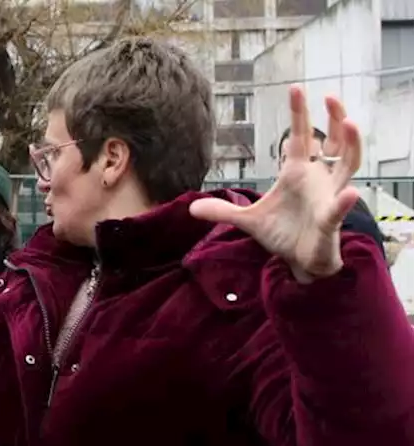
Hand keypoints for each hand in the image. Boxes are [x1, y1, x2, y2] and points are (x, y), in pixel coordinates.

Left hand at [189, 86, 361, 282]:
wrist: (300, 261)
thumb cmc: (282, 234)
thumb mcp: (248, 220)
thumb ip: (222, 211)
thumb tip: (191, 208)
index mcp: (297, 172)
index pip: (299, 136)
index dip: (298, 113)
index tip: (295, 88)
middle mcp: (317, 178)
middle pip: (333, 142)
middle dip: (334, 118)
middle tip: (330, 96)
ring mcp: (328, 197)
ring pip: (348, 165)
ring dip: (351, 145)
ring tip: (350, 124)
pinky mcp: (330, 220)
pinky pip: (338, 209)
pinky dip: (343, 202)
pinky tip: (349, 193)